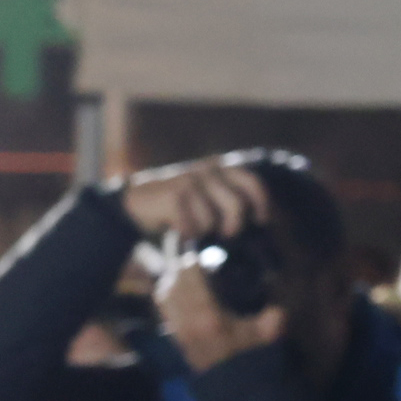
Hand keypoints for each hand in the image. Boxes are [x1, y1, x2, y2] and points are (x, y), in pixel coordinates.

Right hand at [119, 159, 270, 242]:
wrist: (138, 203)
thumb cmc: (181, 204)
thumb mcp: (208, 193)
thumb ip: (230, 197)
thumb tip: (260, 219)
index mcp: (219, 167)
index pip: (251, 182)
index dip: (261, 203)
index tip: (261, 220)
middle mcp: (206, 170)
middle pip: (236, 206)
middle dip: (233, 226)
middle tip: (226, 233)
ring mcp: (189, 181)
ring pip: (211, 221)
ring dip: (202, 230)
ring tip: (192, 224)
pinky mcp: (173, 196)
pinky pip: (191, 227)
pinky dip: (186, 233)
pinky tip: (176, 226)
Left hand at [158, 253, 284, 373]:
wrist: (232, 386)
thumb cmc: (250, 357)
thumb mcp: (267, 335)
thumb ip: (273, 318)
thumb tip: (276, 305)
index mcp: (209, 316)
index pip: (190, 279)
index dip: (191, 263)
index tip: (199, 255)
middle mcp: (187, 320)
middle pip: (173, 284)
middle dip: (180, 269)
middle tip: (191, 261)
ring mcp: (178, 329)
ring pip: (163, 295)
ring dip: (171, 281)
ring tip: (182, 274)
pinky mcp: (175, 336)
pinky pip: (163, 309)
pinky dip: (167, 296)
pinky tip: (176, 292)